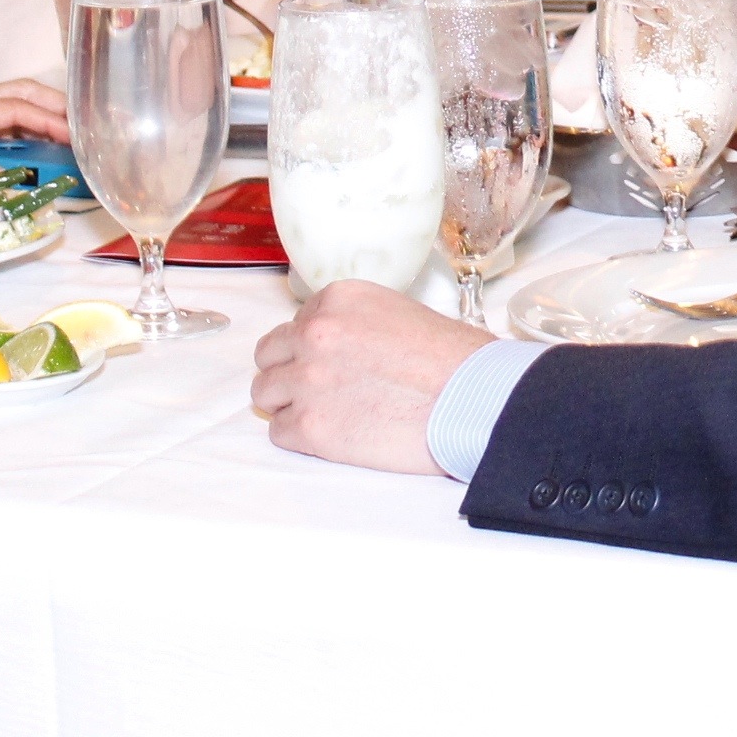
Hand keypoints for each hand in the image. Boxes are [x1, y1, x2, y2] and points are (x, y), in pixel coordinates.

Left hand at [0, 81, 72, 184]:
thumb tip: (3, 181)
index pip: (14, 107)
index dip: (50, 119)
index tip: (80, 135)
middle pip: (21, 93)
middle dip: (60, 106)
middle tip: (92, 130)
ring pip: (12, 101)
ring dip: (45, 112)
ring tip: (76, 135)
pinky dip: (25, 123)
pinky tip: (39, 142)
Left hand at [251, 278, 491, 473]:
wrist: (472, 398)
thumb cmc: (452, 359)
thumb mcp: (398, 313)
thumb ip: (354, 324)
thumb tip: (340, 350)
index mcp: (335, 300)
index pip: (294, 325)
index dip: (310, 347)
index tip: (331, 362)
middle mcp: (313, 334)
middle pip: (269, 356)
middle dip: (287, 372)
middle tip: (316, 389)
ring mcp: (307, 381)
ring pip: (264, 393)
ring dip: (288, 404)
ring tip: (323, 413)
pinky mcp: (310, 427)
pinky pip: (279, 432)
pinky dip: (299, 436)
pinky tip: (331, 435)